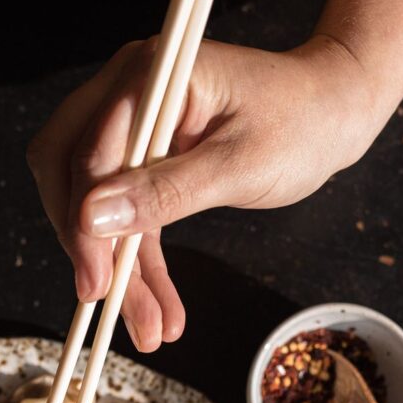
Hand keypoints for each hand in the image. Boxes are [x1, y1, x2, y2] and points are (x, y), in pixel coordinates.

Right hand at [27, 34, 379, 351]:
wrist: (333, 112)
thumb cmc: (301, 123)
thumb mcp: (239, 165)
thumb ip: (165, 191)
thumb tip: (91, 218)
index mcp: (149, 76)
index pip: (88, 152)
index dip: (83, 222)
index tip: (96, 282)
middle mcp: (128, 92)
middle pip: (69, 173)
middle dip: (85, 245)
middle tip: (104, 301)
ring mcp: (133, 125)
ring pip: (94, 203)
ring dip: (115, 265)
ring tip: (147, 327)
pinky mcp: (144, 157)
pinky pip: (124, 214)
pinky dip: (137, 260)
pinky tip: (156, 307)